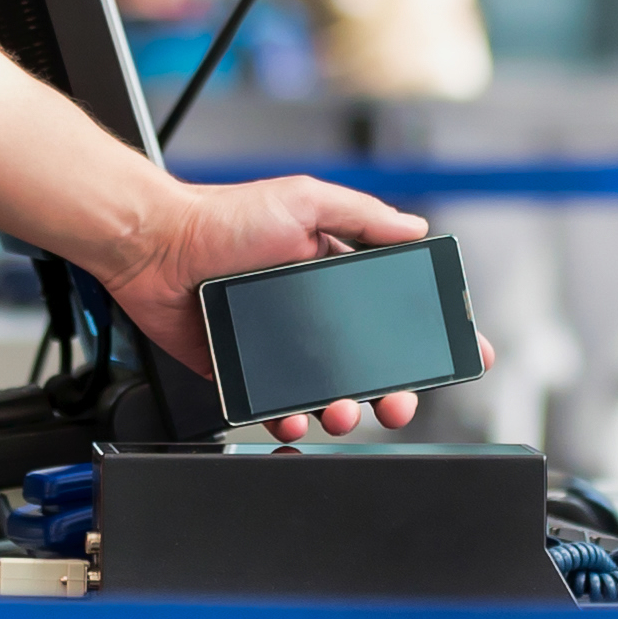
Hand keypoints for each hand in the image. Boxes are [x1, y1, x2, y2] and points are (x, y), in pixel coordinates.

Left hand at [96, 171, 453, 436]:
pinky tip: (295, 418)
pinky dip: (291, 418)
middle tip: (399, 402)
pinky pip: (275, 404)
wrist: (154, 247)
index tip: (463, 352)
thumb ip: (362, 216)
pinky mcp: (242, 370)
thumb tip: (416, 229)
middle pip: (370, 363)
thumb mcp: (304, 200)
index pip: (395, 310)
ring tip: (344, 411)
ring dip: (347, 409)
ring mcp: (279, 345)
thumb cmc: (221, 217)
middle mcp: (310, 313)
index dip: (429, 333)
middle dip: (395, 388)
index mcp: (333, 272)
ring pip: (328, 391)